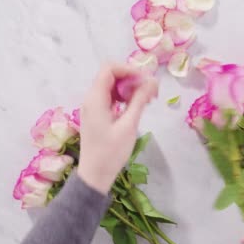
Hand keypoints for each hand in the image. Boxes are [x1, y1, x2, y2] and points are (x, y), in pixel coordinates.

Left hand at [77, 63, 157, 192]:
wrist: (95, 175)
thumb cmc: (111, 152)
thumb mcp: (128, 125)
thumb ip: (139, 100)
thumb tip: (152, 81)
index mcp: (95, 98)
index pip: (110, 68)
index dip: (129, 69)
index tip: (147, 80)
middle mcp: (91, 98)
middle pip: (111, 75)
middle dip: (132, 78)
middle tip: (151, 90)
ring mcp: (93, 106)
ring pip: (113, 86)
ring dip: (130, 88)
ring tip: (148, 99)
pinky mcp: (98, 114)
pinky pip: (111, 97)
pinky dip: (125, 97)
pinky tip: (137, 106)